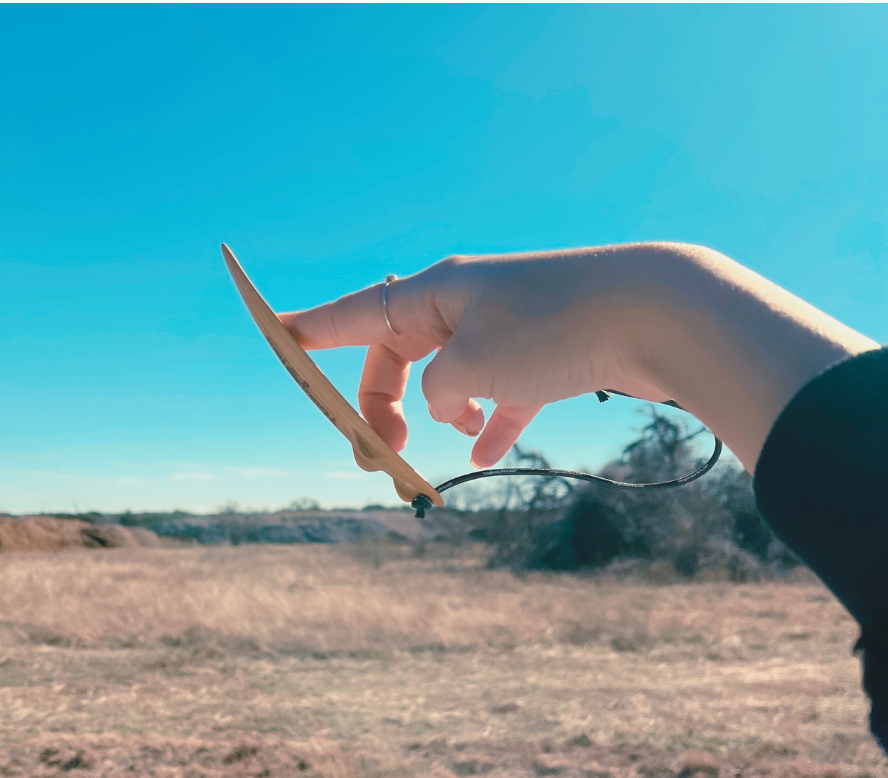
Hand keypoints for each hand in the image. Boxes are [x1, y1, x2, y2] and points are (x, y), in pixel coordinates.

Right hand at [279, 245, 674, 467]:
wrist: (656, 313)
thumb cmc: (556, 326)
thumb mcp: (473, 364)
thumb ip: (440, 389)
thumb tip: (450, 403)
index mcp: (434, 293)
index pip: (355, 313)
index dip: (310, 328)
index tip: (274, 332)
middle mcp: (463, 303)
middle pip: (397, 356)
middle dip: (380, 407)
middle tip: (379, 457)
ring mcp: (504, 327)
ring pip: (446, 376)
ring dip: (436, 415)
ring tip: (441, 448)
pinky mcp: (543, 352)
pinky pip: (498, 389)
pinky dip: (488, 419)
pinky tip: (487, 450)